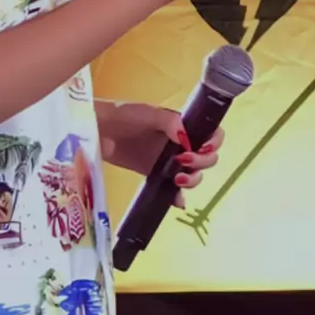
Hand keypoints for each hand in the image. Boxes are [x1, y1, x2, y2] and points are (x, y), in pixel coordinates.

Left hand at [96, 100, 223, 207]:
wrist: (99, 129)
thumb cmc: (124, 114)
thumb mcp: (149, 112)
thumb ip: (170, 122)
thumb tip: (187, 139)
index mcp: (183, 125)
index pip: (211, 133)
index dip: (215, 142)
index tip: (203, 148)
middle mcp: (180, 144)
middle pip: (207, 157)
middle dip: (203, 162)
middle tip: (184, 162)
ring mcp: (169, 161)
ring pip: (194, 175)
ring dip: (193, 180)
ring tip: (178, 180)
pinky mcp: (155, 176)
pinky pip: (173, 190)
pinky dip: (179, 197)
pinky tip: (177, 201)